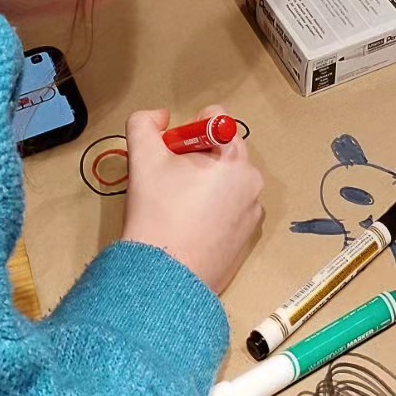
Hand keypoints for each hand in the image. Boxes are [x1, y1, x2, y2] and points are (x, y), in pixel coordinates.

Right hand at [121, 105, 263, 295]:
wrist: (163, 278)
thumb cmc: (158, 213)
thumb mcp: (143, 156)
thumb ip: (145, 122)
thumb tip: (161, 117)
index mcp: (237, 159)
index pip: (217, 120)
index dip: (188, 131)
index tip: (171, 155)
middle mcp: (253, 185)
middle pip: (222, 152)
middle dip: (196, 159)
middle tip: (170, 182)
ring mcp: (252, 217)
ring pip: (225, 183)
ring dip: (204, 186)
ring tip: (177, 209)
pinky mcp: (245, 243)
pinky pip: (228, 212)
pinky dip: (211, 213)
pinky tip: (188, 229)